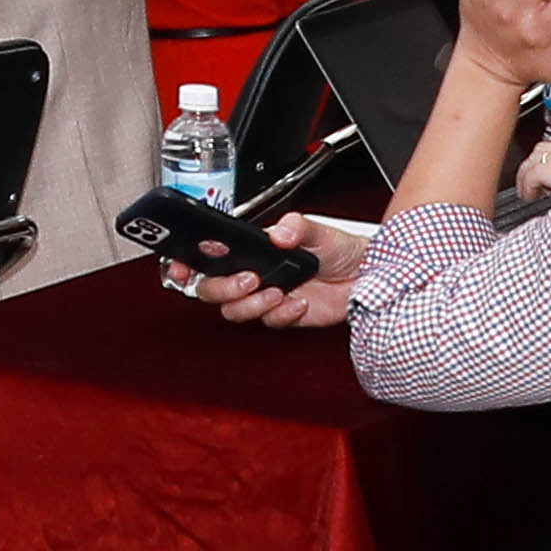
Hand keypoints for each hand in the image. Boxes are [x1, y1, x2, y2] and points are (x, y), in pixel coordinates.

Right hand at [192, 211, 371, 331]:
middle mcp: (253, 271)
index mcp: (252, 248)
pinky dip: (282, 315)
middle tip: (250, 280)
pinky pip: (268, 323)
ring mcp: (265, 295)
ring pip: (234, 311)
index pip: (207, 255)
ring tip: (277, 292)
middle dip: (224, 288)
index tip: (181, 267)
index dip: (185, 263)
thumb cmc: (343, 249)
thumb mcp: (319, 229)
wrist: (369, 277)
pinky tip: (299, 302)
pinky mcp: (282, 315)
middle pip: (211, 288)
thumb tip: (278, 233)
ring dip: (252, 304)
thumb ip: (297, 227)